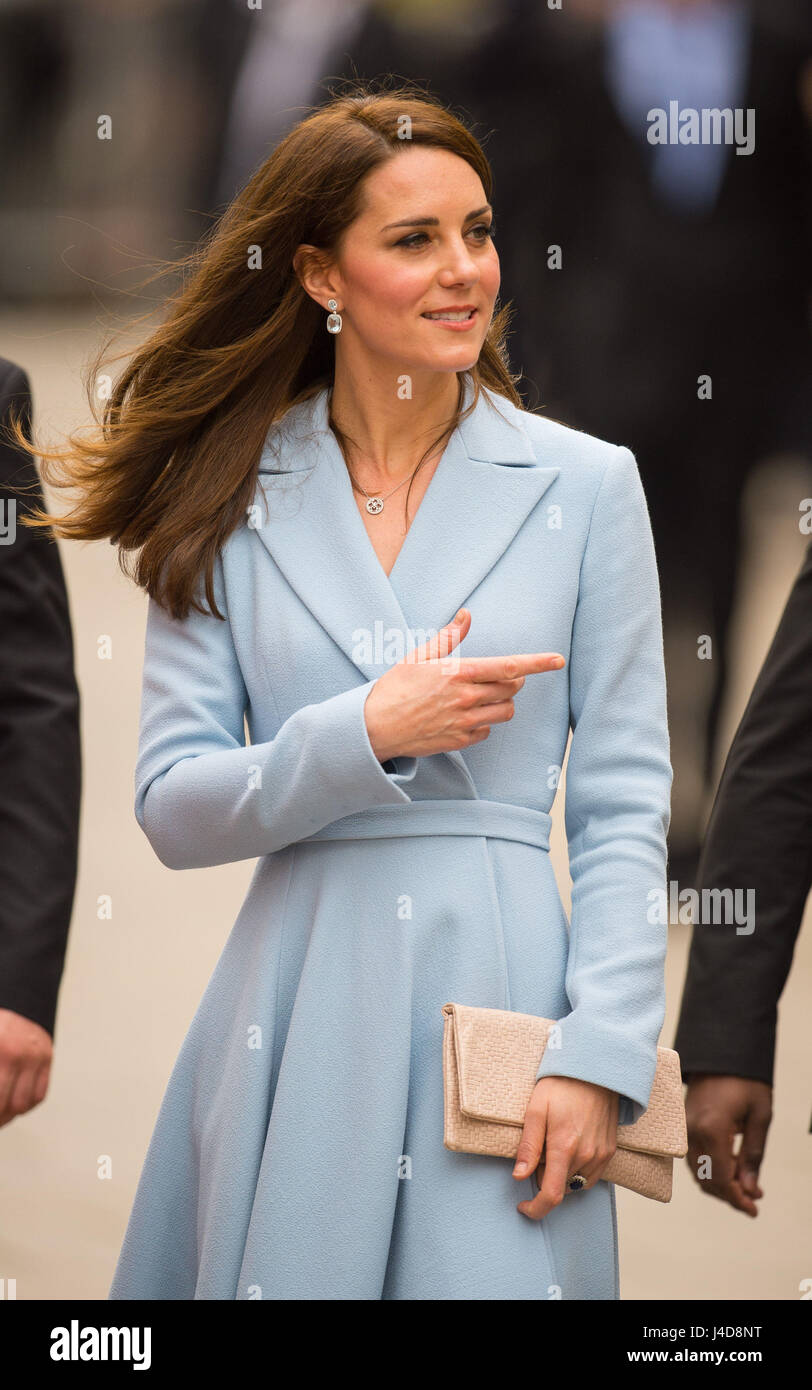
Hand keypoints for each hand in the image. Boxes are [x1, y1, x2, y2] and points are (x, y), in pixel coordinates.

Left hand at [0, 1008, 52, 1126]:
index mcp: (0, 1050)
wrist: (22, 995)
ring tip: (1, 1117)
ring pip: (23, 1104)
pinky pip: (40, 1094)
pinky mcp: (47, 1058)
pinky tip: (16, 1107)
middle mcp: (17, 1055)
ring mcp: (35, 1057)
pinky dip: (27, 1106)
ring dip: (9, 1116)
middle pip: (4, 1104)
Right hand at [364, 607, 565, 762]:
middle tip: (500, 677)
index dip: (537, 663)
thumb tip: (467, 614)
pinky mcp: (460, 741)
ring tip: (482, 697)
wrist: (374, 727)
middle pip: (512, 689)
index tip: (558, 660)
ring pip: (505, 712)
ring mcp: (465, 722)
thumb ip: (449, 636)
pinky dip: (483, 724)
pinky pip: (487, 732)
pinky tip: (465, 717)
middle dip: (513, 681)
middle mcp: (466, 698)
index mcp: (459, 673)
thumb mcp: (419, 656)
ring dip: (501, 703)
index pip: (509, 667)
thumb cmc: (395, 687)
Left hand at [513, 1075, 618, 1219]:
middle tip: (540, 1148)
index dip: (535, 1208)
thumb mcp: (535, 1110)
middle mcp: (586, 1156)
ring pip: (575, 1183)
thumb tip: (518, 1176)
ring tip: (556, 1144)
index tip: (523, 1207)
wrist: (594, 1070)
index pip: (551, 1195)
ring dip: (562, 1174)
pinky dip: (577, 1170)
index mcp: (564, 1147)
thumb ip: (528, 1146)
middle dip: (545, 1177)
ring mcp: (601, 1155)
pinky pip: (591, 1175)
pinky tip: (571, 1148)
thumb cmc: (561, 1086)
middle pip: (560, 1187)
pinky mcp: (609, 1151)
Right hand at [683, 1074, 771, 1216]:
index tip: (754, 1209)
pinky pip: (694, 1157)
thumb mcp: (759, 1117)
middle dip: (730, 1195)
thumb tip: (749, 1188)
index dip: (737, 1199)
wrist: (722, 1052)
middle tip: (754, 1199)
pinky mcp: (683, 1125)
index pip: (720, 1178)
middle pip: (706, 1180)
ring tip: (747, 1185)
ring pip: (697, 1171)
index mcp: (712, 1129)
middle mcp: (692, 1132)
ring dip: (721, 1184)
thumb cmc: (745, 1081)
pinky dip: (711, 1169)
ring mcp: (684, 1128)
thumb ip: (753, 1155)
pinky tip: (731, 1168)